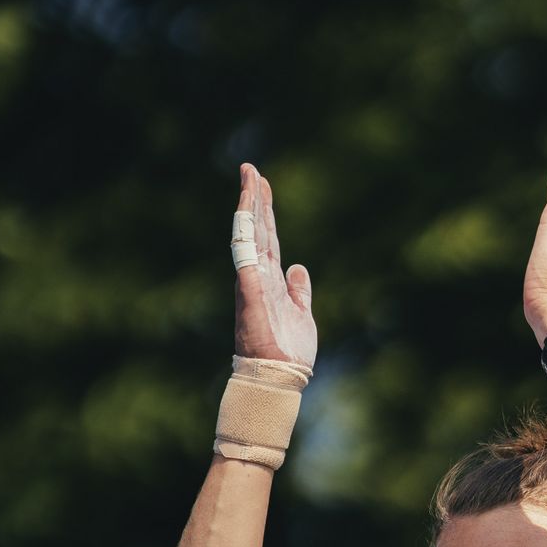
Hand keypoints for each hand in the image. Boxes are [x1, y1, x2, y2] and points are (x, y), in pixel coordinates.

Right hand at [232, 163, 316, 369]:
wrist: (278, 377)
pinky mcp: (250, 290)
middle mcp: (259, 276)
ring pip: (249, 235)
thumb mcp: (302, 313)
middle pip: (258, 229)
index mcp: (272, 280)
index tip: (264, 183)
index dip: (267, 211)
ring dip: (249, 206)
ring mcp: (253, 281)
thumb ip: (299, 290)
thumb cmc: (288, 352)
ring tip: (250, 178)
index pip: (269, 238)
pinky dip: (245, 232)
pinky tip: (246, 209)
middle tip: (252, 170)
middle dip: (256, 198)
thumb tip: (299, 268)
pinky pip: (245, 255)